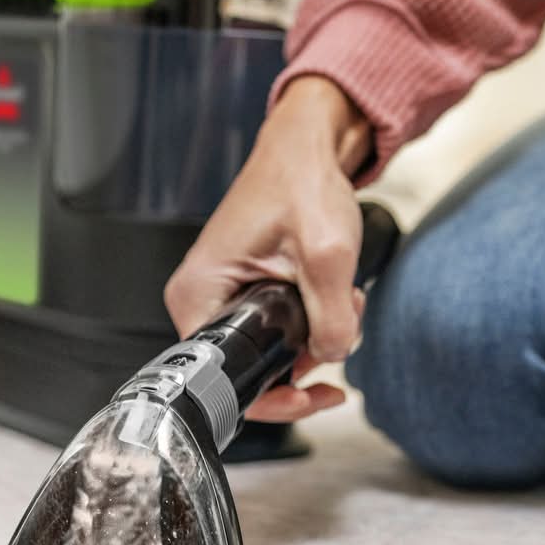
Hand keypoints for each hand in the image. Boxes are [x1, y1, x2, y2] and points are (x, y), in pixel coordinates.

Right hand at [164, 76, 371, 421]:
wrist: (310, 146)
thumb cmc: (301, 181)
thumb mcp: (326, 253)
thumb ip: (331, 317)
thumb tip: (334, 356)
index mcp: (199, 295)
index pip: (222, 378)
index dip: (272, 398)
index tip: (313, 396)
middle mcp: (203, 302)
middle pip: (251, 371)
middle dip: (305, 361)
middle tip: (340, 333)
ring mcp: (227, 299)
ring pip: (274, 353)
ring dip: (318, 338)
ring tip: (345, 299)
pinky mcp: (250, 295)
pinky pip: (282, 332)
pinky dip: (316, 322)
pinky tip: (339, 295)